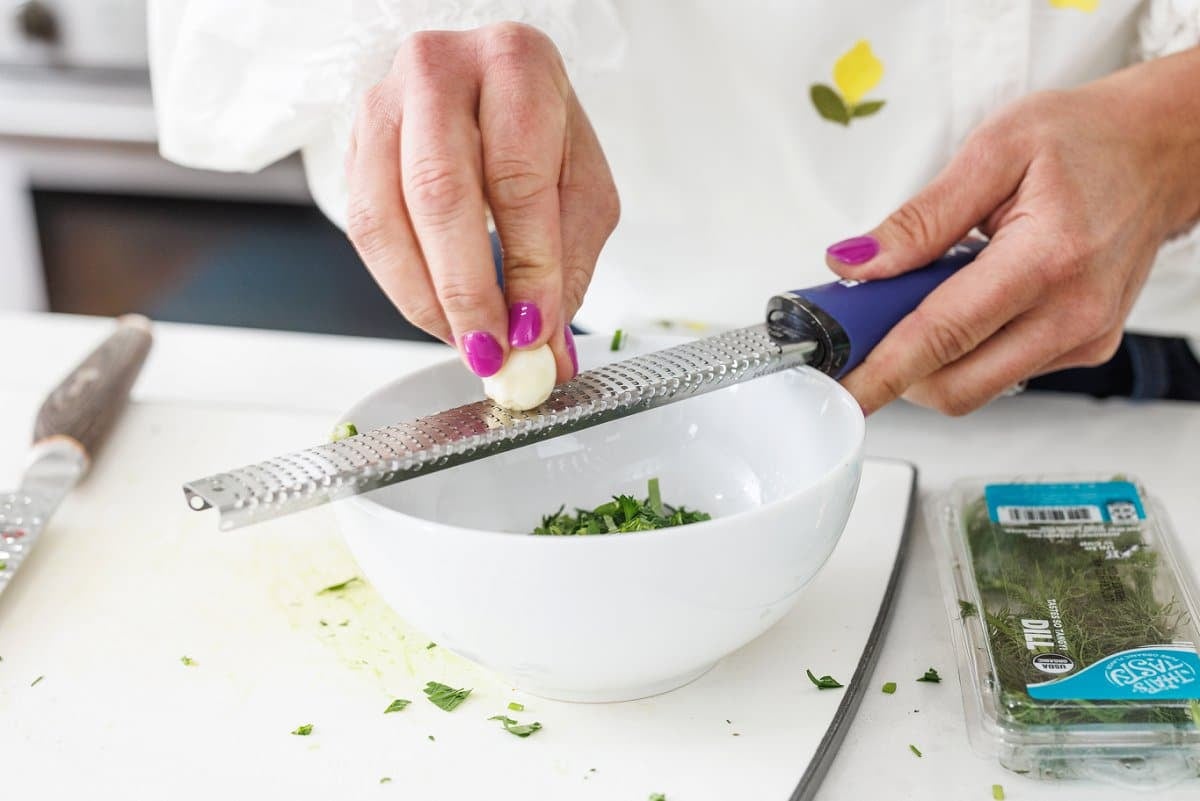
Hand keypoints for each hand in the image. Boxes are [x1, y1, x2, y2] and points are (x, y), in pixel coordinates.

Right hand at [346, 22, 619, 379]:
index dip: (527, 263)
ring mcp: (383, 104)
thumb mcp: (581, 186)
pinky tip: (438, 312)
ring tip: (467, 342)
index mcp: (514, 65)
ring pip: (385, 217)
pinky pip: (364, 228)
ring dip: (426, 299)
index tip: (535, 328)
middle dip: (466, 290)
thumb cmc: (540, 132)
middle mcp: (438, 71)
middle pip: (438, 193)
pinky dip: (401, 285)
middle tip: (491, 351)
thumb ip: (569, 265)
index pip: (517, 176)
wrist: (487, 85)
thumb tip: (548, 350)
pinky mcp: (353, 145)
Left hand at [825, 47, 1199, 415]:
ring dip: (929, 358)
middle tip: (867, 323)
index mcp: (1047, 259)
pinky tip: (967, 301)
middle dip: (896, 367)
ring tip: (926, 295)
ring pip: (975, 387)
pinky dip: (965, 351)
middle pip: (955, 385)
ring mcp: (1084, 339)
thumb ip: (920, 218)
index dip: (881, 370)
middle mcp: (1073, 314)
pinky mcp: (1085, 350)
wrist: (1160, 151)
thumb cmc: (1087, 140)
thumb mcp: (993, 152)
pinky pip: (1002, 373)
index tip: (841, 391)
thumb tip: (856, 264)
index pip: (943, 336)